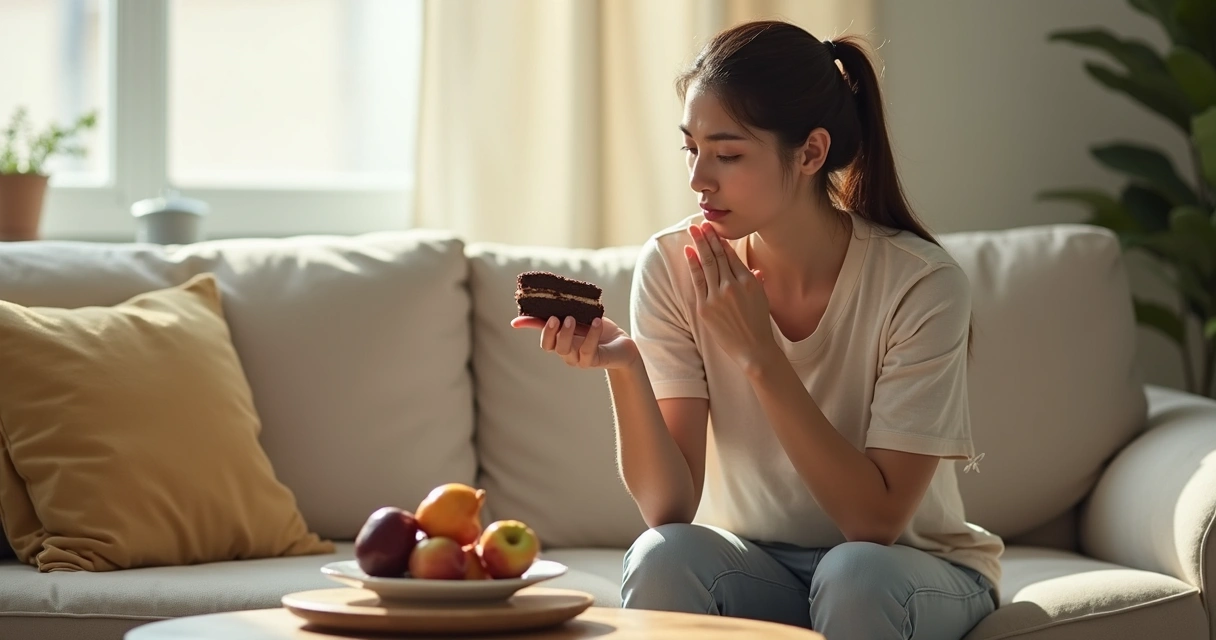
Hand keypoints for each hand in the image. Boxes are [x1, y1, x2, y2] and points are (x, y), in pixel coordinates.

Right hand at [510, 314, 638, 369]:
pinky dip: (592, 334)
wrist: (621, 344)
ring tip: (573, 318)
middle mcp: (566, 352)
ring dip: (567, 334)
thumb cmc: (597, 329)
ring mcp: (578, 359)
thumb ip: (562, 310)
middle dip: (550, 332)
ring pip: (566, 350)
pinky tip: (596, 321)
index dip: (529, 329)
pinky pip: (588, 349)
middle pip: (550, 346)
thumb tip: (545, 296)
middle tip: (556, 318)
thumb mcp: (580, 316)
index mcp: (560, 341)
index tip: (516, 322)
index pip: (541, 336)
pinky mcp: (593, 361)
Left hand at [685, 222, 778, 372]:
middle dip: (708, 237)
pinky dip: (692, 265)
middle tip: (700, 224)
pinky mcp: (705, 308)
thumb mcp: (762, 299)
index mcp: (748, 281)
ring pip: (707, 264)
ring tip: (693, 231)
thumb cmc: (759, 325)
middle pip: (717, 256)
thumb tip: (753, 270)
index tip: (713, 229)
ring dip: (699, 245)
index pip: (730, 256)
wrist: (753, 349)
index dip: (720, 241)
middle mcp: (732, 285)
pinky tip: (688, 251)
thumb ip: (756, 281)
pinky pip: (697, 281)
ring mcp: (717, 296)